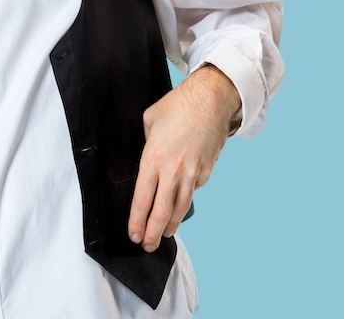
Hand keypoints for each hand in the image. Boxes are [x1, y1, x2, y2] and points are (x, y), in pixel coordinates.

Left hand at [127, 64, 240, 251]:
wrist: (211, 99)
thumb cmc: (178, 105)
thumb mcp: (149, 121)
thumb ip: (145, 144)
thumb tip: (148, 158)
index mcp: (153, 159)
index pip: (142, 200)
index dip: (136, 221)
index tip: (132, 234)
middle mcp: (173, 171)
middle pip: (161, 212)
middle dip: (151, 233)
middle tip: (146, 246)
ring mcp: (192, 173)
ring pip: (180, 208)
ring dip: (171, 226)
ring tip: (162, 236)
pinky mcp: (206, 171)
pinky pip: (193, 191)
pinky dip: (185, 202)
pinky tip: (179, 207)